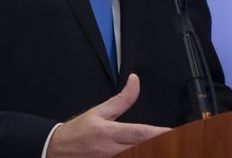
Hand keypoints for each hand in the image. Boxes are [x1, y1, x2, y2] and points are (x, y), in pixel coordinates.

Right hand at [47, 73, 170, 157]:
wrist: (56, 149)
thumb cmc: (78, 131)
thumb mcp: (99, 111)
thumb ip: (121, 99)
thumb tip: (134, 81)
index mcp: (109, 132)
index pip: (139, 133)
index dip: (157, 133)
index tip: (171, 132)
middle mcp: (110, 150)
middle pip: (140, 149)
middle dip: (157, 145)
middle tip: (175, 142)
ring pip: (133, 156)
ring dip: (148, 152)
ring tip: (165, 148)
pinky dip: (134, 157)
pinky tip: (146, 152)